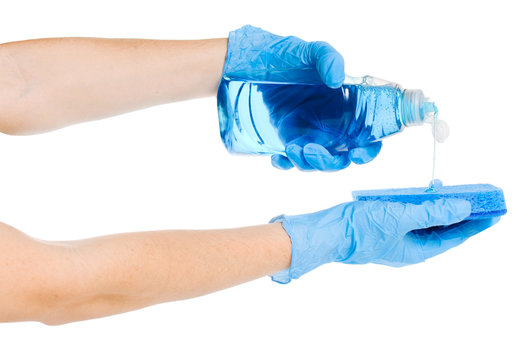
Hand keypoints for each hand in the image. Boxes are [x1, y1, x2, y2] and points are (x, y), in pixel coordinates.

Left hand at [224, 25, 381, 170]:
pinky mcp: (286, 138)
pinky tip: (279, 158)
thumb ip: (328, 58)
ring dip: (307, 163)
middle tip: (312, 150)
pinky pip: (289, 160)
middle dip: (330, 163)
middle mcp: (331, 126)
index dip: (368, 150)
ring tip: (292, 149)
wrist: (256, 62)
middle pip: (341, 157)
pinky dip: (285, 164)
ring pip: (315, 162)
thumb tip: (337, 80)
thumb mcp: (311, 51)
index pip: (367, 136)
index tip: (358, 153)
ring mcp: (308, 134)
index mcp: (347, 108)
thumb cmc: (290, 56)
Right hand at [270, 199, 499, 282]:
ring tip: (457, 192)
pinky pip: (409, 214)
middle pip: (442, 230)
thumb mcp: (400, 218)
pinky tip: (424, 192)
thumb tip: (462, 208)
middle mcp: (407, 245)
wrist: (326, 231)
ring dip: (440, 207)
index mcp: (415, 251)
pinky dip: (420, 203)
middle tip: (480, 200)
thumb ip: (433, 213)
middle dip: (461, 215)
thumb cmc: (359, 230)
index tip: (493, 214)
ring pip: (426, 221)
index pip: (452, 237)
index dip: (474, 225)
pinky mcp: (384, 223)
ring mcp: (395, 234)